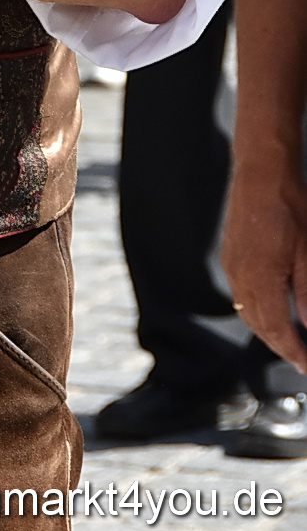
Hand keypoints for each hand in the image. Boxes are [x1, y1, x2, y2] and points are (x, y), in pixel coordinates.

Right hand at [222, 162, 306, 371]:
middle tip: (301, 358)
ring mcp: (232, 264)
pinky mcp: (230, 255)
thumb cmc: (287, 204)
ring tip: (287, 341)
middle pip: (257, 325)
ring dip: (266, 331)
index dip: (293, 352)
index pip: (276, 330)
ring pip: (246, 312)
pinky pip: (239, 294)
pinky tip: (268, 310)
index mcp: (260, 277)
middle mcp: (240, 274)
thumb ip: (306, 293)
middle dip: (280, 346)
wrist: (262, 171)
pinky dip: (255, 310)